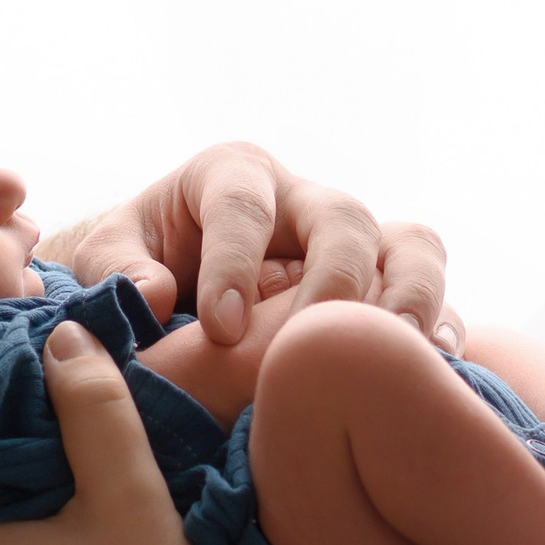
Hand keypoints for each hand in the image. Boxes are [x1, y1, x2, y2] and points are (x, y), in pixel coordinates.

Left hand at [50, 142, 456, 349]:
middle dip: (333, 279)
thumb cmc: (139, 262)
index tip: (221, 329)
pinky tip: (433, 369)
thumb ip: (117, 270)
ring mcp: (354, 243)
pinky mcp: (386, 286)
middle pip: (342, 218)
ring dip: (411, 296)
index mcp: (231, 175)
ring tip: (400, 352)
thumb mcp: (105, 259)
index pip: (242, 203)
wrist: (177, 282)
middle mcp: (303, 200)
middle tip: (311, 345)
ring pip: (410, 244)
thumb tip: (154, 294)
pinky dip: (439, 327)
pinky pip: (434, 295)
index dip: (234, 262)